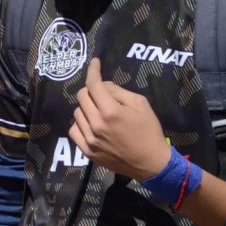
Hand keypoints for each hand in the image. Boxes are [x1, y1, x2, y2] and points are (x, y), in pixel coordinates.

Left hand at [68, 58, 170, 181]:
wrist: (152, 163)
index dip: (93, 70)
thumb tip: (103, 85)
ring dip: (86, 107)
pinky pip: (74, 130)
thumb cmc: (149, 131)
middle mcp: (96, 124)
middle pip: (82, 96)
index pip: (94, 84)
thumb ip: (119, 91)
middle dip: (91, 89)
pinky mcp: (87, 151)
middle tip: (101, 92)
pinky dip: (80, 124)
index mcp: (110, 111)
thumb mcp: (140, 104)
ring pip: (77, 113)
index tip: (94, 63)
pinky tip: (91, 124)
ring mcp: (90, 139)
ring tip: (99, 110)